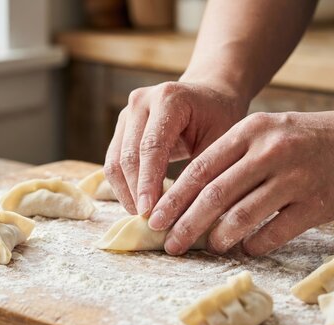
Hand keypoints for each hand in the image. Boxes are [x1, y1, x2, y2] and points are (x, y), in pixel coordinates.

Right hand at [104, 81, 246, 214]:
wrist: (210, 95)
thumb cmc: (220, 119)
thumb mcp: (221, 141)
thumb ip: (201, 171)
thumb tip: (184, 214)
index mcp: (169, 99)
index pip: (151, 147)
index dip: (147, 182)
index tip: (148, 212)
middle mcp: (141, 101)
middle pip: (128, 155)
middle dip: (135, 191)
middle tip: (146, 220)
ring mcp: (127, 112)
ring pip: (114, 160)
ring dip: (125, 191)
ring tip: (141, 215)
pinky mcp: (121, 126)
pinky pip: (113, 160)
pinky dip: (123, 184)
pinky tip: (137, 202)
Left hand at [149, 109, 333, 255]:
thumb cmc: (298, 139)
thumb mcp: (262, 133)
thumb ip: (227, 158)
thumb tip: (186, 198)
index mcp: (249, 131)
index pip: (200, 168)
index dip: (173, 198)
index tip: (155, 219)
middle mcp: (270, 152)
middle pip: (214, 195)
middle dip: (185, 224)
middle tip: (170, 244)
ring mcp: (295, 178)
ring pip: (242, 216)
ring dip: (218, 237)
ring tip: (209, 245)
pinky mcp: (317, 204)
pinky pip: (275, 232)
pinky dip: (254, 245)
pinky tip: (245, 248)